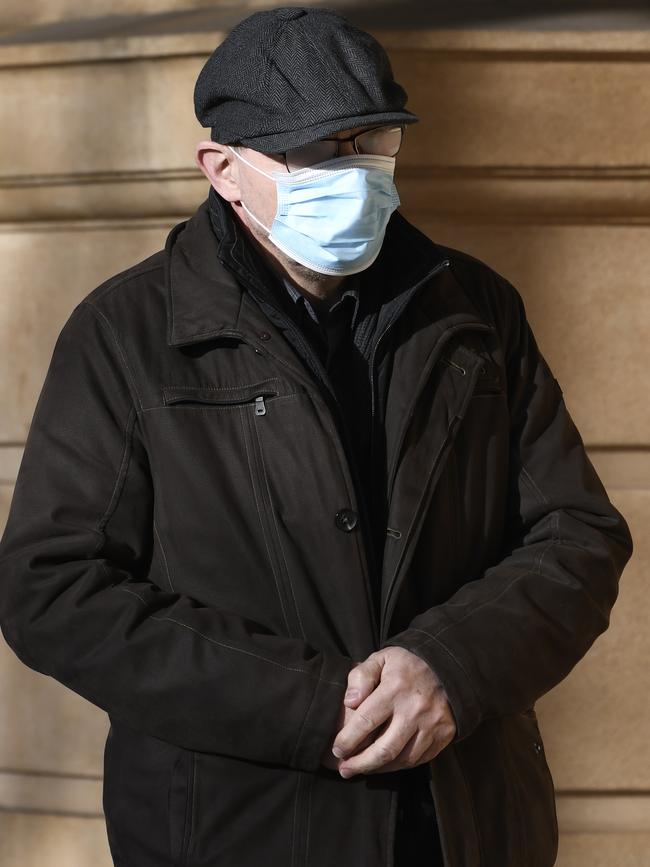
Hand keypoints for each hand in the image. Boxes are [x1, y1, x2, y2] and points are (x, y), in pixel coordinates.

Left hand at [330, 646, 455, 777]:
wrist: (446, 670)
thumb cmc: (405, 667)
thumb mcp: (381, 659)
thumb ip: (361, 676)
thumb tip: (349, 702)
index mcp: (395, 688)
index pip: (366, 721)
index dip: (347, 740)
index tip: (336, 749)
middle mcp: (414, 709)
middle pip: (384, 749)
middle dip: (360, 764)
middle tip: (344, 770)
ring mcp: (431, 725)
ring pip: (401, 759)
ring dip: (377, 769)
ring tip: (359, 770)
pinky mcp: (442, 736)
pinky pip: (416, 760)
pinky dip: (397, 767)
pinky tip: (383, 765)